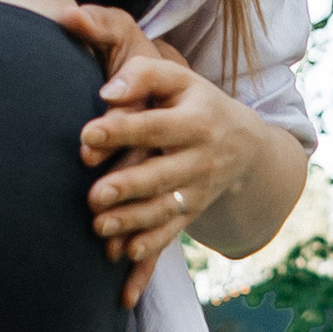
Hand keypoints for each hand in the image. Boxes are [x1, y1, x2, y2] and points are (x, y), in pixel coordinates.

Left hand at [65, 6, 264, 306]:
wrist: (244, 144)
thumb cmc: (195, 103)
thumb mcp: (179, 80)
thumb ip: (144, 75)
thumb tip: (106, 94)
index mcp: (196, 122)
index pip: (155, 127)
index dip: (122, 130)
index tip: (88, 135)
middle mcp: (200, 160)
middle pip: (160, 175)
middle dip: (127, 186)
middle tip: (93, 195)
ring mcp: (197, 191)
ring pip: (163, 210)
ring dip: (132, 221)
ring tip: (99, 226)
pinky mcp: (191, 214)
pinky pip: (171, 235)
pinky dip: (151, 247)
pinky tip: (126, 256)